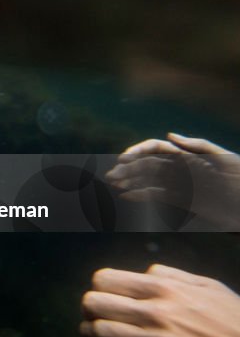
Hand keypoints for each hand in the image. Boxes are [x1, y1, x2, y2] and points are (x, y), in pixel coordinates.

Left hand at [81, 264, 239, 336]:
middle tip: (92, 314)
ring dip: (89, 333)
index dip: (98, 286)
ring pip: (100, 332)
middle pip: (94, 303)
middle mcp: (157, 313)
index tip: (103, 294)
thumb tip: (146, 272)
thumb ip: (174, 276)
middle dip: (89, 308)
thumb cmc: (237, 323)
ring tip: (91, 334)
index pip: (106, 279)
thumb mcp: (211, 289)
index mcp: (166, 289)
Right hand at [106, 133, 239, 228]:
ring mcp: (180, 184)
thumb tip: (170, 136)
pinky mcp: (183, 200)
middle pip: (147, 164)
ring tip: (113, 185)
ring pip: (148, 180)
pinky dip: (141, 195)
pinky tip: (126, 196)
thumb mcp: (224, 158)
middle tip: (111, 176)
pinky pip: (157, 196)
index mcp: (187, 155)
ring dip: (130, 181)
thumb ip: (198, 146)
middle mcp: (180, 168)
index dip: (137, 152)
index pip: (155, 149)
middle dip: (127, 168)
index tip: (122, 159)